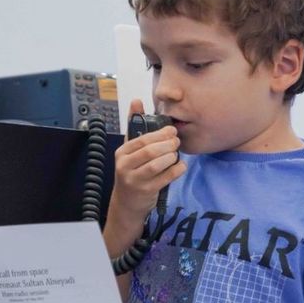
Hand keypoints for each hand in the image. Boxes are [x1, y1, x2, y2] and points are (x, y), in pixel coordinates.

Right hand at [110, 99, 185, 224]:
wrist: (127, 202)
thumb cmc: (132, 170)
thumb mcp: (130, 149)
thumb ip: (134, 125)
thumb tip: (136, 100)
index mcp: (122, 152)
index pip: (141, 139)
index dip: (159, 134)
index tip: (171, 131)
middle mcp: (125, 166)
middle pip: (150, 151)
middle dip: (167, 144)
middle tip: (176, 142)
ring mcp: (135, 180)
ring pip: (157, 164)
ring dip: (171, 156)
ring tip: (175, 153)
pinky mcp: (146, 191)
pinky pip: (166, 178)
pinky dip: (176, 170)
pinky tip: (181, 166)